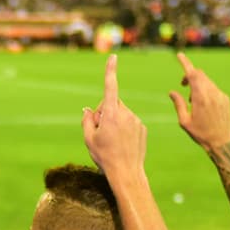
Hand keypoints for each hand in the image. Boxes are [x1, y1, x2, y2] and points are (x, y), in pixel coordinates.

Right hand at [82, 55, 146, 178]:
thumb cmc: (105, 156)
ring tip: (113, 140)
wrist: (127, 172)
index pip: (110, 87)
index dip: (111, 71)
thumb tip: (88, 110)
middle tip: (100, 131)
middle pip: (112, 103)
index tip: (113, 57)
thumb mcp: (88, 138)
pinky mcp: (142, 127)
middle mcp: (125, 113)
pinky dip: (124, 128)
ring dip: (115, 121)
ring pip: (121, 113)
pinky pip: (130, 122)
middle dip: (104, 112)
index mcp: (111, 114)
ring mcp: (135, 120)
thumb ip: (87, 120)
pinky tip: (122, 143)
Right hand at [168, 52, 229, 149]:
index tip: (180, 55)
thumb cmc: (200, 134)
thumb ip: (178, 104)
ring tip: (193, 101)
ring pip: (207, 81)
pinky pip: (213, 88)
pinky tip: (203, 105)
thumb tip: (172, 92)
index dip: (185, 63)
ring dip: (197, 85)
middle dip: (190, 75)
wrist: (222, 142)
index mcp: (200, 98)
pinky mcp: (225, 99)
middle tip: (182, 85)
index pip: (193, 74)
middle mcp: (212, 93)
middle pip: (200, 75)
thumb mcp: (184, 121)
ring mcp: (220, 95)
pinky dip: (205, 91)